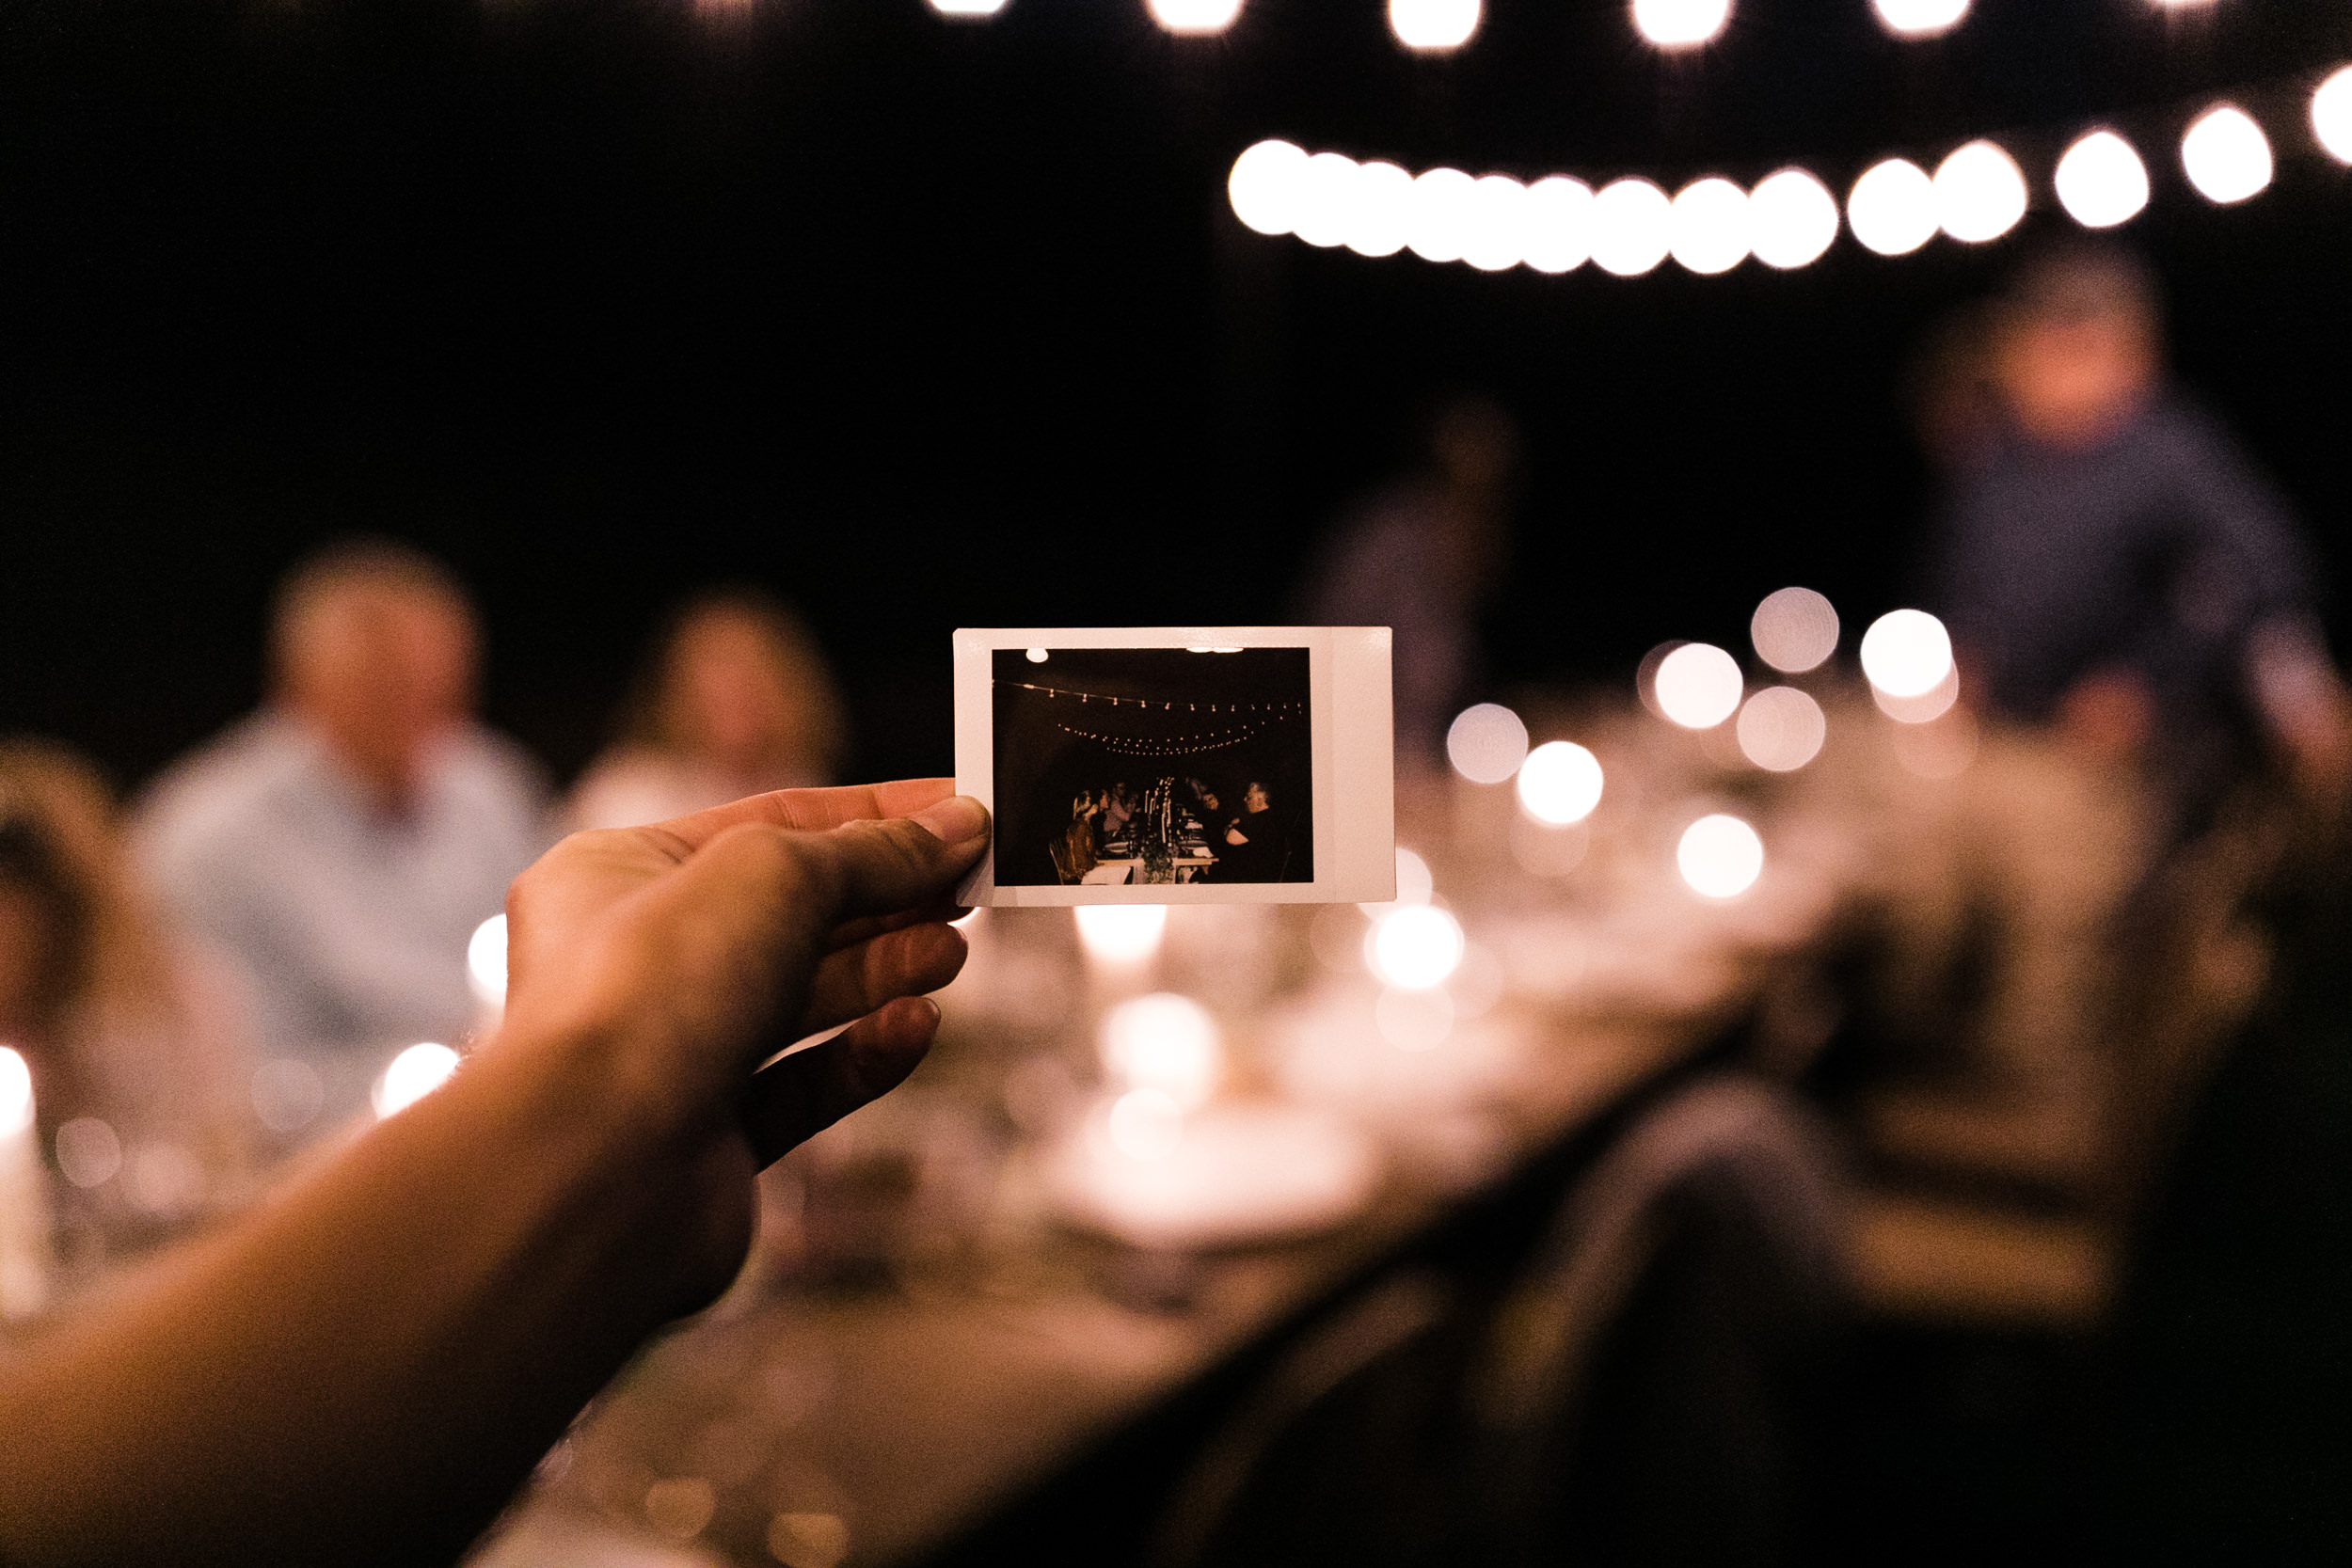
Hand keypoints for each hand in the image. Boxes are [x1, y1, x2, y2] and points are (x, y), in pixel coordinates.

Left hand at [500, 779, 989, 1295]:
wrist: (591, 1171)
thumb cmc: (647, 994)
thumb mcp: (776, 873)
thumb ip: (874, 850)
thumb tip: (955, 826)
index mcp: (616, 873)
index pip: (767, 825)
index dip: (872, 816)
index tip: (959, 814)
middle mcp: (636, 963)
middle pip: (790, 914)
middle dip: (886, 899)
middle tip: (972, 888)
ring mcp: (672, 1056)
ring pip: (800, 1002)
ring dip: (884, 972)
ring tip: (953, 953)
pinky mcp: (709, 1142)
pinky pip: (802, 1086)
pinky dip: (863, 1056)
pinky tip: (916, 1029)